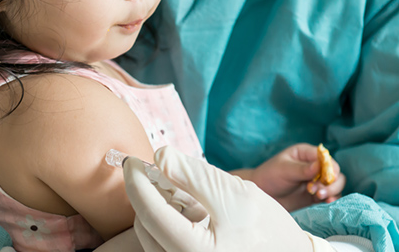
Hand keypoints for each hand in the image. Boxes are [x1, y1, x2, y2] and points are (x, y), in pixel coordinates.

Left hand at [123, 146, 336, 251]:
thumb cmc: (266, 227)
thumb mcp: (234, 194)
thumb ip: (194, 175)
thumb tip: (160, 156)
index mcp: (193, 251)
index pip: (150, 212)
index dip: (138, 181)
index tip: (132, 160)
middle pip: (146, 223)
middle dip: (150, 193)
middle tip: (162, 170)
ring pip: (151, 233)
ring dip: (159, 207)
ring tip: (182, 191)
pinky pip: (163, 241)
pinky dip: (168, 220)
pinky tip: (188, 208)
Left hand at [249, 143, 345, 211]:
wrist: (260, 195)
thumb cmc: (269, 176)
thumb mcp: (283, 170)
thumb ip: (301, 169)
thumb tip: (320, 166)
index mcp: (306, 154)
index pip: (325, 157)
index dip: (329, 167)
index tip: (325, 178)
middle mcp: (314, 166)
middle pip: (334, 172)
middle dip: (331, 182)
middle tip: (318, 191)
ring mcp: (316, 182)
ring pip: (335, 184)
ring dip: (332, 191)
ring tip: (319, 197)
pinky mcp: (315, 196)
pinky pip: (329, 196)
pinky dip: (331, 199)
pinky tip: (327, 203)